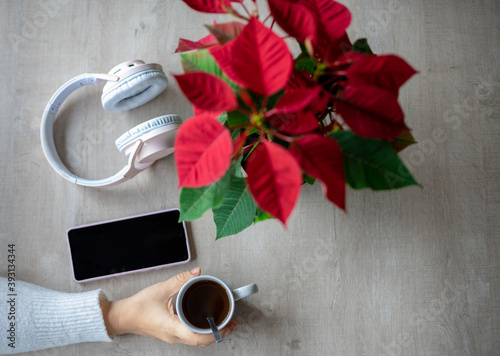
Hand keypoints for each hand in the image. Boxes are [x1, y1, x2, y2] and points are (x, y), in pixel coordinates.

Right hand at [100, 267, 238, 345]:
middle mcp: (174, 336)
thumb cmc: (138, 306)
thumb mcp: (161, 289)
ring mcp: (172, 337)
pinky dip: (202, 332)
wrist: (123, 317)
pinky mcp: (171, 334)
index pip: (198, 337)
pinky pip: (191, 337)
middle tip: (232, 323)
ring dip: (211, 333)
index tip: (228, 326)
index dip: (215, 333)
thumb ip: (180, 280)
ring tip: (224, 323)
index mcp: (172, 327)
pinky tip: (207, 323)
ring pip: (196, 341)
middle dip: (219, 333)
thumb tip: (197, 273)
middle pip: (201, 341)